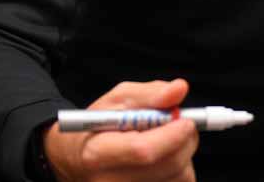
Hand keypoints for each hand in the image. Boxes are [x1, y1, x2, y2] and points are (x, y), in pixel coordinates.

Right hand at [42, 79, 198, 181]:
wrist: (78, 159)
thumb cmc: (99, 127)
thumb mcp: (117, 100)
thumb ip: (149, 94)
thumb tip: (179, 89)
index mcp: (98, 153)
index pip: (143, 150)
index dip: (171, 134)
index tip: (185, 120)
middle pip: (168, 165)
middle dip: (184, 139)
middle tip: (181, 123)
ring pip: (180, 175)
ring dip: (183, 153)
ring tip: (163, 140)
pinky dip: (180, 168)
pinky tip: (163, 157)